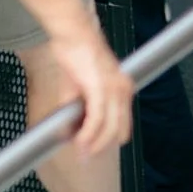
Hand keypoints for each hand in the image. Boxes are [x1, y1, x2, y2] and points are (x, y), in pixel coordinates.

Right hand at [46, 22, 134, 157]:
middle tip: (84, 157)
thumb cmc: (77, 55)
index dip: (107, 141)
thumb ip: (77, 109)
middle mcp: (123, 90)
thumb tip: (70, 131)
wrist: (74, 34)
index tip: (92, 151)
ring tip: (80, 152)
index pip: (122, 124)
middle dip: (101, 148)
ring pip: (109, 129)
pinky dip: (88, 134)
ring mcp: (114, 89)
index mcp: (122, 89)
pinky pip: (97, 119)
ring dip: (93, 145)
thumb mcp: (78, 88)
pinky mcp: (100, 88)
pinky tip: (79, 141)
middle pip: (119, 131)